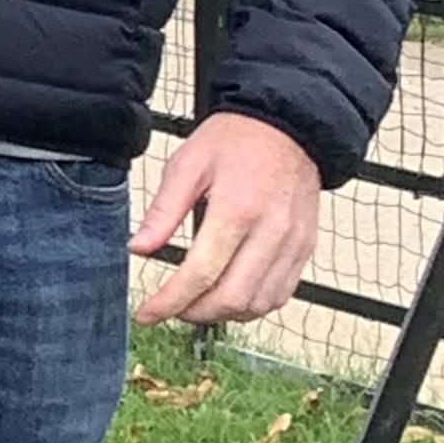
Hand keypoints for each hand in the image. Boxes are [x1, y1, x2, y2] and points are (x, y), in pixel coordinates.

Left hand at [130, 114, 321, 326]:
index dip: (170, 301)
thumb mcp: (187, 165)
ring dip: (224, 314)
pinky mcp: (305, 249)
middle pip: (232, 297)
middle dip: (194, 313)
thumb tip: (137, 249)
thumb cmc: (233, 142)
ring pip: (259, 304)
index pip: (201, 272)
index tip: (146, 314)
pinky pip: (281, 294)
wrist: (288, 128)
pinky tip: (228, 295)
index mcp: (237, 210)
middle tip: (169, 308)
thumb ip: (163, 211)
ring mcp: (294, 244)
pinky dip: (252, 306)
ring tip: (195, 303)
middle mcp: (272, 232)